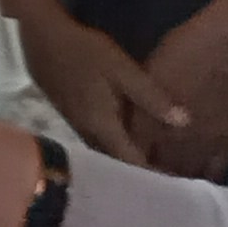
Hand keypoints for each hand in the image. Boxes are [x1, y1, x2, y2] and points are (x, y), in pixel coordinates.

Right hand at [23, 17, 185, 168]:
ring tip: (157, 162)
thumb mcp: (123, 70)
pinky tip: (131, 138)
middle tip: (173, 176)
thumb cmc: (85, 53)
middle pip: (120, 163)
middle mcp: (90, 136)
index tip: (178, 184)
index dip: (155, 176)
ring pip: (109, 153)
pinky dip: (119, 145)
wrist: (42, 42)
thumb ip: (152, 97)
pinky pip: (102, 142)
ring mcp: (80, 129)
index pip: (133, 163)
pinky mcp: (76, 120)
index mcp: (104, 128)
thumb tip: (185, 123)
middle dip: (144, 172)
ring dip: (130, 160)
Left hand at [137, 15, 227, 182]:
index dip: (123, 166)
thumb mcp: (145, 74)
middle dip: (147, 181)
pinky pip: (214, 174)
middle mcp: (172, 141)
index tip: (119, 173)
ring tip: (168, 192)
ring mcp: (202, 146)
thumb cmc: (183, 50)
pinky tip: (197, 185)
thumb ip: (135, 107)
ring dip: (175, 185)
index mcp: (147, 123)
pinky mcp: (227, 145)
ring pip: (184, 177)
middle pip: (156, 173)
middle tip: (143, 187)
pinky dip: (204, 180)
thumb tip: (125, 124)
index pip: (129, 158)